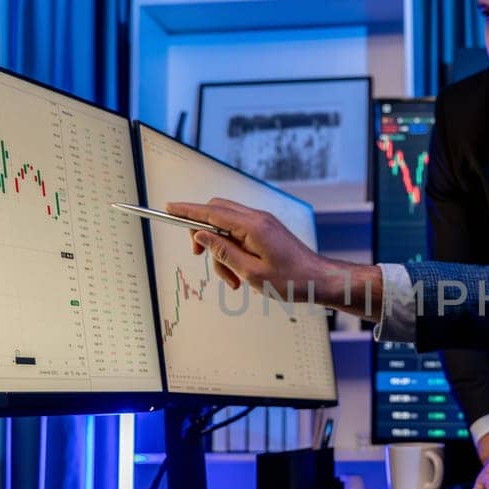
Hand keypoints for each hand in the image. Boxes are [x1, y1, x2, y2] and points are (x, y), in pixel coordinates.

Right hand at [165, 199, 381, 316]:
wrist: (320, 280)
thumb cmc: (292, 280)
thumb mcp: (251, 272)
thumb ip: (223, 252)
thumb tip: (201, 235)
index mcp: (252, 226)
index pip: (211, 212)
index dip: (187, 210)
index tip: (168, 208)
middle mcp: (257, 218)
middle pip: (216, 213)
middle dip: (203, 235)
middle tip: (200, 258)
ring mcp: (263, 223)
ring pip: (226, 226)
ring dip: (221, 251)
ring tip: (233, 280)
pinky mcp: (266, 230)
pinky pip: (239, 234)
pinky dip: (233, 251)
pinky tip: (241, 274)